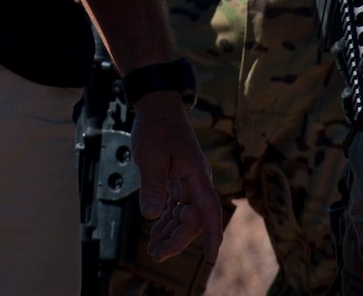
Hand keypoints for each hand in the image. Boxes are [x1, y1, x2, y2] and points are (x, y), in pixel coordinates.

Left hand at [131, 92, 222, 263]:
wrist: (157, 105)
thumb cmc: (156, 127)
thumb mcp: (151, 156)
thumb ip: (153, 186)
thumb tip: (151, 214)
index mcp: (196, 176)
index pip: (209, 211)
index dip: (211, 235)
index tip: (211, 256)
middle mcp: (196, 182)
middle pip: (192, 218)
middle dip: (176, 239)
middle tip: (156, 255)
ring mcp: (187, 181)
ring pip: (183, 215)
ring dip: (169, 232)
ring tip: (153, 250)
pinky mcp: (177, 179)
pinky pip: (175, 205)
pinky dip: (165, 219)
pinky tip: (155, 230)